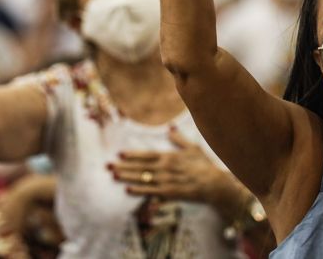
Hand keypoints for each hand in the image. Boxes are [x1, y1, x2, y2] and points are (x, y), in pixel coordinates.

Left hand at [108, 128, 229, 203]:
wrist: (215, 184)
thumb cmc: (205, 165)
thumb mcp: (193, 148)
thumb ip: (179, 139)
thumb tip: (170, 128)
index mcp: (169, 156)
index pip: (147, 155)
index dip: (132, 155)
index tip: (119, 154)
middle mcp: (165, 168)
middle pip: (140, 167)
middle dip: (123, 166)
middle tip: (107, 165)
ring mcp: (166, 180)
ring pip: (142, 178)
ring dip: (126, 177)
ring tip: (113, 175)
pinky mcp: (170, 193)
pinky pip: (151, 191)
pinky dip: (139, 190)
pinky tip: (127, 190)